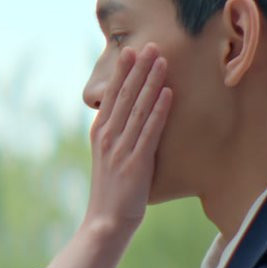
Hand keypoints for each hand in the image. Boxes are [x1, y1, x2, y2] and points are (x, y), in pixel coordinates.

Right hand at [85, 43, 171, 232]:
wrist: (105, 222)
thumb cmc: (111, 191)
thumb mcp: (107, 158)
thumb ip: (115, 136)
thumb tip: (127, 117)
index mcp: (99, 133)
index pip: (111, 95)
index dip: (122, 72)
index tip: (132, 51)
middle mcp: (108, 137)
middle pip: (124, 96)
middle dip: (138, 69)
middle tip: (151, 45)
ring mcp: (121, 149)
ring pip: (138, 108)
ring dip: (151, 82)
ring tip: (162, 61)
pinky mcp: (136, 163)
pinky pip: (150, 131)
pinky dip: (159, 111)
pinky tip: (167, 93)